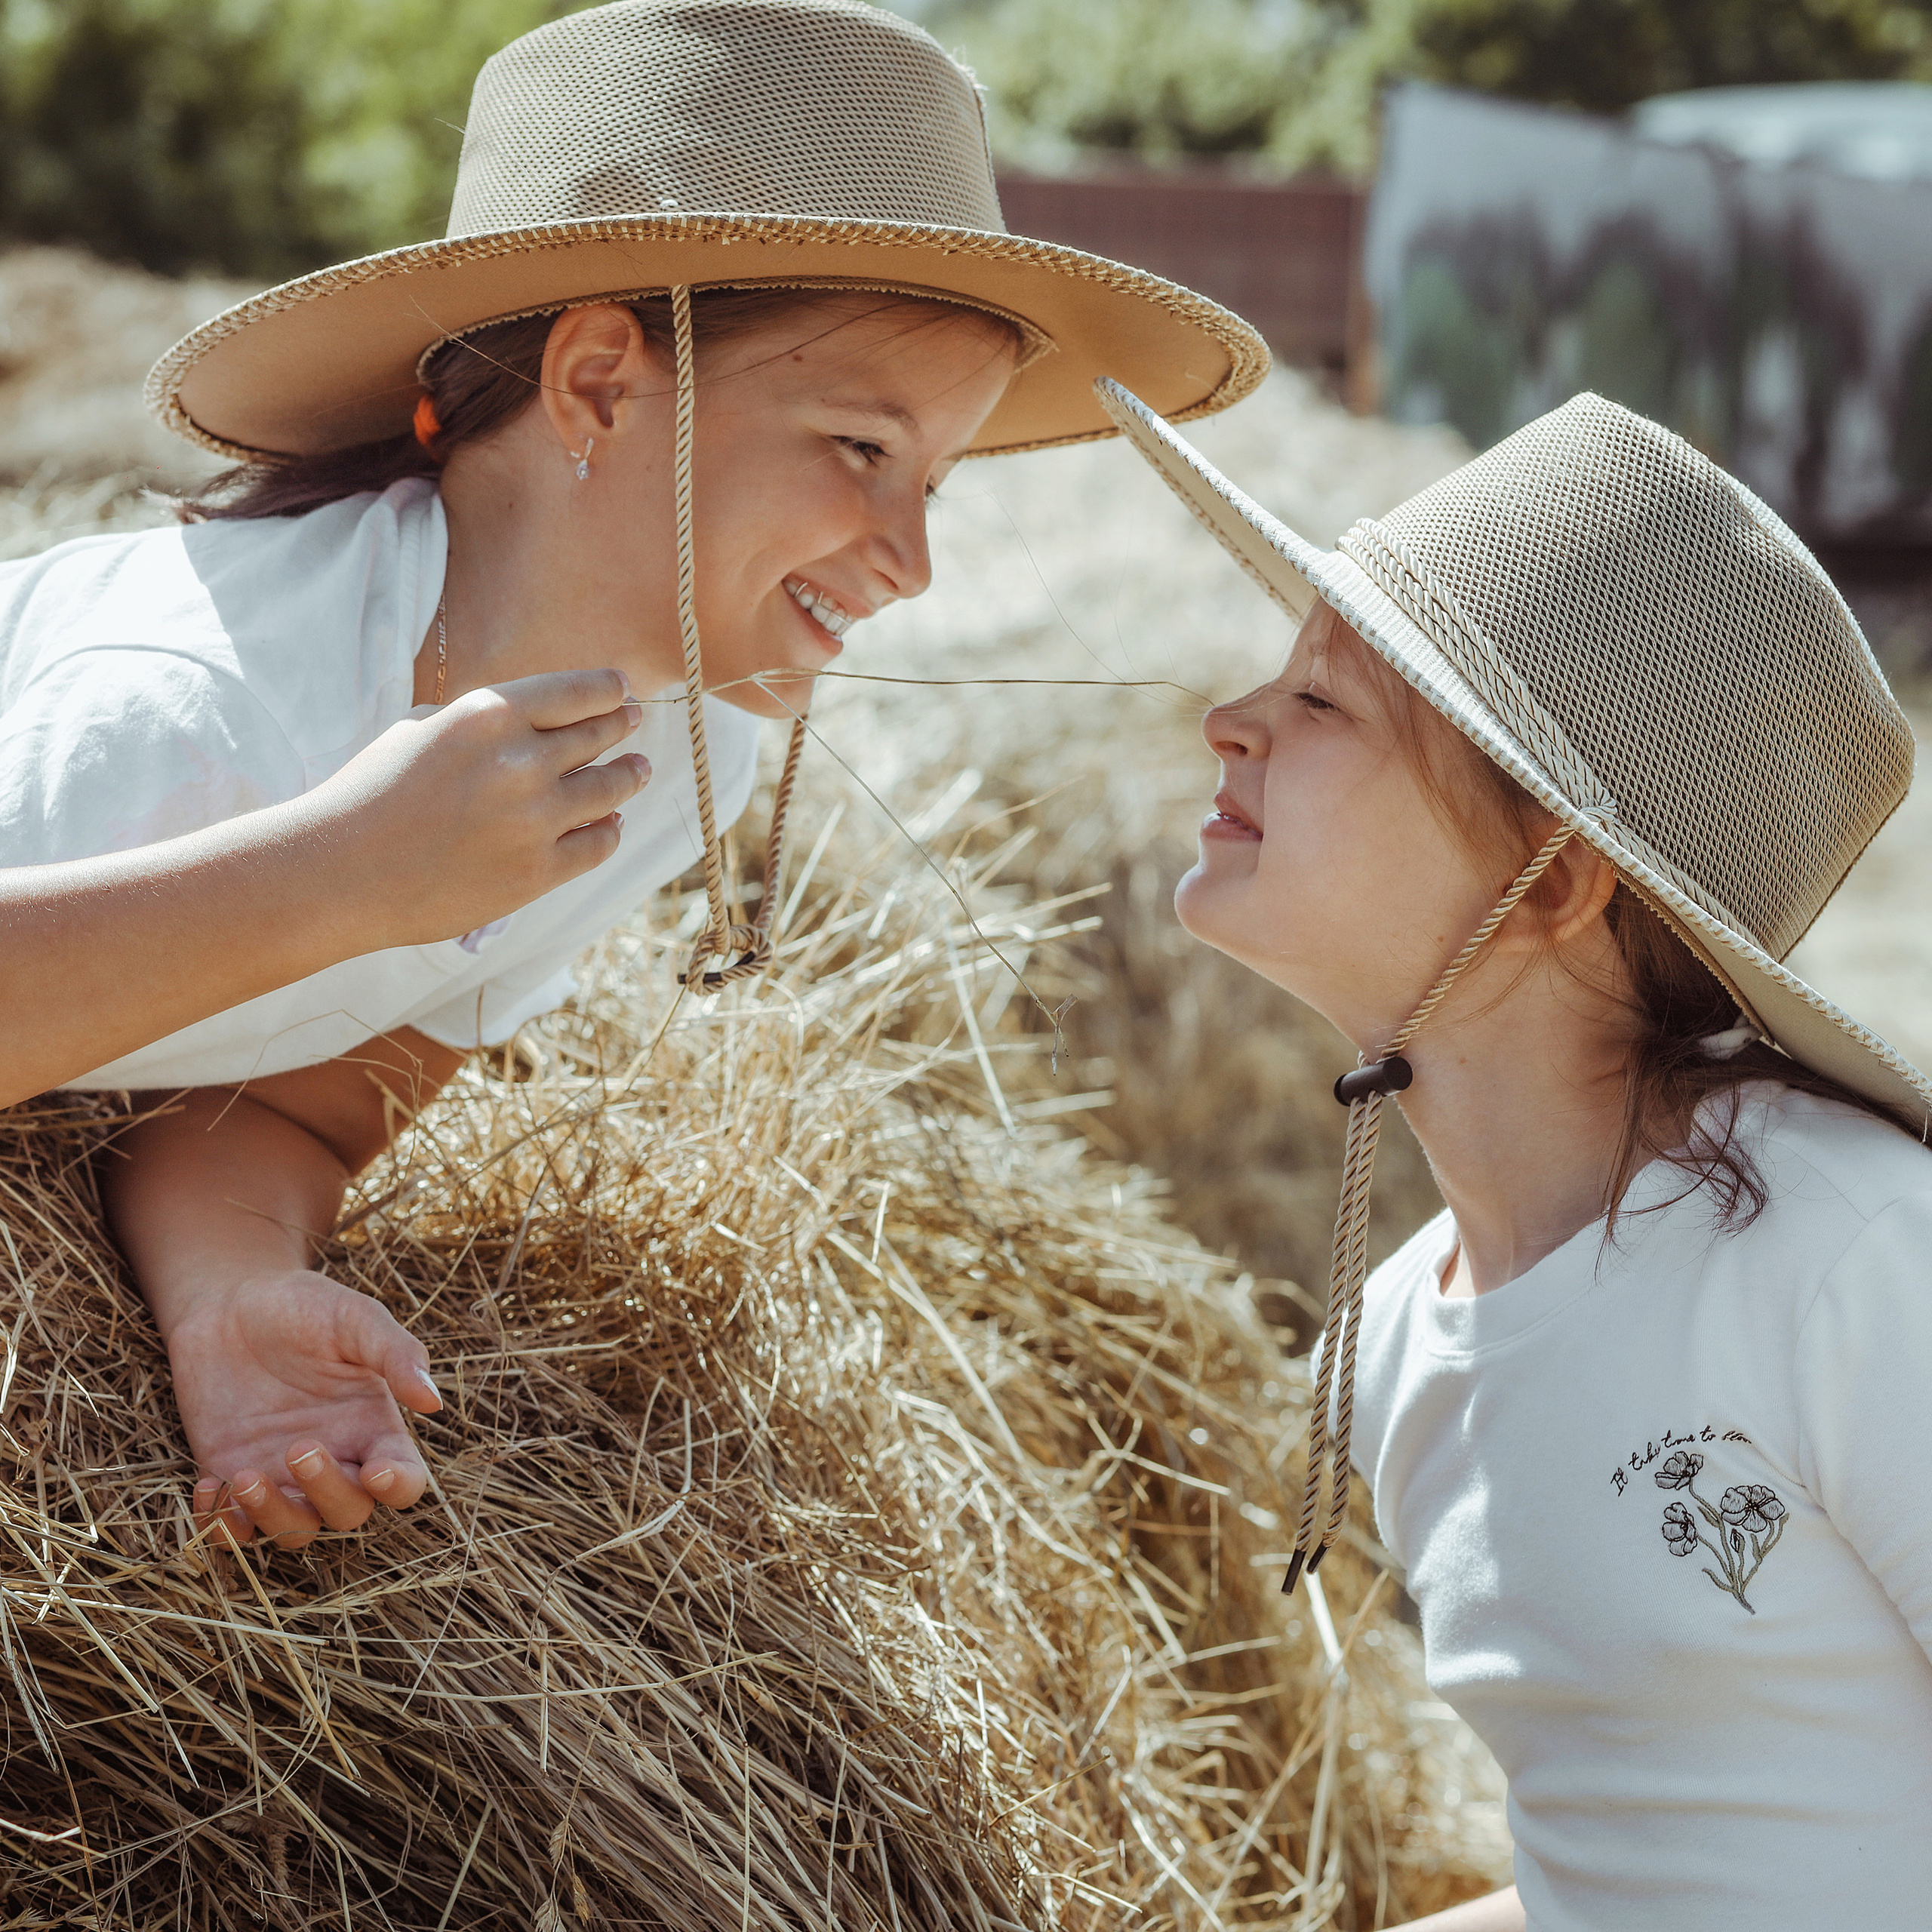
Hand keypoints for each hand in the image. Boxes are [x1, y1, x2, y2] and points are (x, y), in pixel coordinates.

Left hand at [165, 1269, 441, 1550]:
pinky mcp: (231, 1475)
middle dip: (327, 1493)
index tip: (375, 1470)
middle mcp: (335, 1459)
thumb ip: (395, 1353)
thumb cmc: (304, 1306)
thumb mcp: (354, 1318)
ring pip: (293, 1529)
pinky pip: (233, 1527)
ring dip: (272, 1516)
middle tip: (299, 1447)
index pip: (404, 1479)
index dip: (398, 1486)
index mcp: (373, 1426)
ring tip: (245, 1476)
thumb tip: (432, 1402)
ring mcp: (281, 1474)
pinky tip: (208, 1486)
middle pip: (348, 1511)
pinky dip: (221, 1526)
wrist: (229, 1302)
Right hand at [305, 666, 652, 949]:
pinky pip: (597, 844)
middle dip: (621, 726)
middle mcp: (521, 762)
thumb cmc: (371, 794)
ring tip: (638, 769)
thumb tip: (535, 719)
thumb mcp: (421, 729)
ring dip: (629, 775)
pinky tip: (611, 822)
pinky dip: (609, 829)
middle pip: (597, 737)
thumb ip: (480, 721)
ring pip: (608, 790)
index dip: (607, 690)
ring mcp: (535, 820)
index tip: (622, 689)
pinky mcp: (538, 872)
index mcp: (488, 716)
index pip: (574, 692)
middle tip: (635, 721)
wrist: (340, 872)